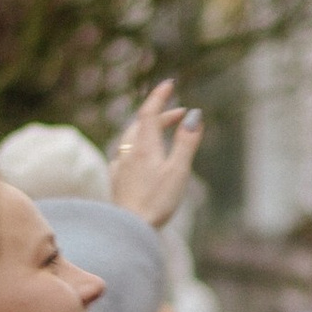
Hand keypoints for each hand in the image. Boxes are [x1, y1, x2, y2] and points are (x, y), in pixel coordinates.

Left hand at [110, 82, 203, 227]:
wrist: (129, 228)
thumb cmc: (157, 201)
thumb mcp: (178, 170)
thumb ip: (186, 142)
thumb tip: (194, 115)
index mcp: (144, 146)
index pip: (150, 111)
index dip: (159, 96)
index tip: (170, 83)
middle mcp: (128, 152)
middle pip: (142, 124)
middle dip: (160, 114)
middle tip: (179, 114)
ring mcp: (120, 165)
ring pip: (131, 138)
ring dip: (148, 129)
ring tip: (161, 131)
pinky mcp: (117, 179)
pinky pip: (125, 153)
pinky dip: (138, 146)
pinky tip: (138, 155)